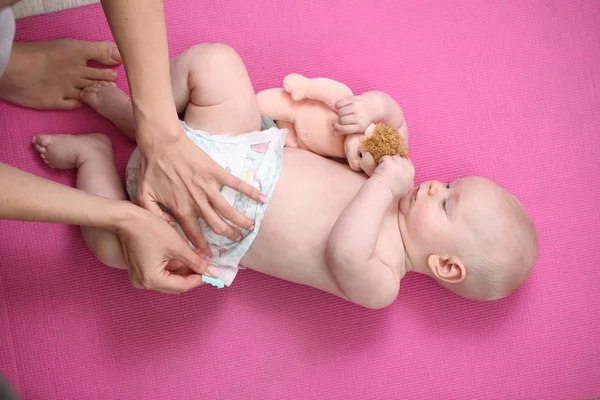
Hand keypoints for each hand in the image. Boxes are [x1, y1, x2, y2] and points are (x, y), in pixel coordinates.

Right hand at [115, 206, 219, 293]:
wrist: (127, 218)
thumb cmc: (151, 230)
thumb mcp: (177, 246)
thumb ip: (196, 262)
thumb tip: (213, 272)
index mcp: (152, 280)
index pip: (182, 286)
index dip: (200, 279)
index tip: (214, 272)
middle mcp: (144, 283)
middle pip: (175, 285)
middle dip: (193, 274)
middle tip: (208, 265)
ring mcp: (140, 277)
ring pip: (169, 278)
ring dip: (185, 269)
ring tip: (200, 257)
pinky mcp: (140, 269)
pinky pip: (161, 271)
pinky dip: (175, 265)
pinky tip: (188, 255)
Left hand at [136, 123, 265, 250]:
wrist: (161, 143)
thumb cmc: (152, 168)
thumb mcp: (144, 196)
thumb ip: (155, 215)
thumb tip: (168, 226)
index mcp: (181, 209)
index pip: (194, 234)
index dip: (202, 247)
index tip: (210, 255)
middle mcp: (197, 202)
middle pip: (217, 226)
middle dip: (229, 236)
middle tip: (236, 240)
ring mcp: (208, 188)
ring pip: (228, 210)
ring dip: (241, 221)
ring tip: (251, 227)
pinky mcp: (216, 173)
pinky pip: (236, 184)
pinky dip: (250, 192)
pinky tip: (262, 199)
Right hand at [334, 94, 377, 134]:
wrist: (373, 106)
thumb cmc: (363, 119)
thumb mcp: (357, 127)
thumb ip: (344, 131)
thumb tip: (333, 133)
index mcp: (360, 126)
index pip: (344, 129)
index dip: (337, 127)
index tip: (334, 125)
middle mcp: (359, 117)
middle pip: (341, 120)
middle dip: (339, 119)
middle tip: (341, 118)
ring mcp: (357, 107)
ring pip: (340, 111)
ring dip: (339, 112)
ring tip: (342, 113)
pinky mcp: (354, 99)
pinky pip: (340, 103)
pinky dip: (338, 105)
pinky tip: (341, 107)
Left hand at [371, 156, 414, 197]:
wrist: (382, 191)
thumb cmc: (390, 193)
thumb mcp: (404, 190)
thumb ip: (408, 182)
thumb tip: (406, 176)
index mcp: (410, 178)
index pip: (410, 166)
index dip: (404, 164)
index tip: (398, 165)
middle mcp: (406, 170)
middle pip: (403, 160)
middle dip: (396, 162)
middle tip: (389, 167)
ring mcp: (398, 165)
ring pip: (395, 157)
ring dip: (389, 161)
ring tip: (383, 168)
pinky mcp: (389, 162)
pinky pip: (386, 158)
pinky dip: (382, 161)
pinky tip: (380, 168)